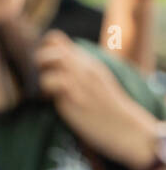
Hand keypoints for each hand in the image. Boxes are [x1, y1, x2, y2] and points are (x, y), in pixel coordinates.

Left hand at [36, 30, 158, 169]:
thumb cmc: (111, 110)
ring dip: (41, 73)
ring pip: (45, 58)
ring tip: (48, 90)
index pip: (56, 38)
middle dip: (40, 60)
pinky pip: (49, 81)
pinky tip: (50, 100)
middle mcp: (82, 66)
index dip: (44, 49)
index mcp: (88, 62)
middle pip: (49, 45)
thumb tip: (55, 64)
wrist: (128, 130)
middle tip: (46, 78)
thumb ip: (79, 69)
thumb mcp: (98, 81)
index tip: (47, 66)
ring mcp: (77, 79)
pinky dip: (44, 89)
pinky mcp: (72, 95)